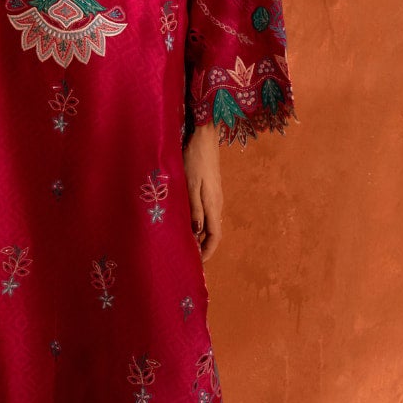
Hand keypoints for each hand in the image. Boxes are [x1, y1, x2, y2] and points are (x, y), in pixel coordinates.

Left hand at [183, 123, 224, 261]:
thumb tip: (197, 232)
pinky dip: (198, 223)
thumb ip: (194, 209)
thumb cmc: (194, 160)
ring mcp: (214, 196)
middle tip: (188, 256)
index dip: (207, 251)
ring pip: (209, 222)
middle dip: (203, 246)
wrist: (203, 139)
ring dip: (199, 235)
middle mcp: (217, 203)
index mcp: (213, 205)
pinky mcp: (209, 190)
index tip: (198, 263)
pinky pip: (206, 213)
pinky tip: (187, 223)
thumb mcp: (190, 186)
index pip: (214, 236)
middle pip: (213, 232)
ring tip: (185, 243)